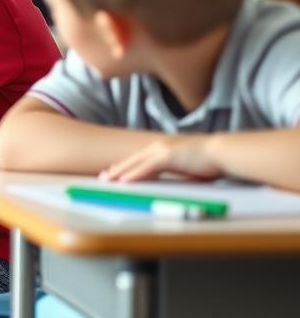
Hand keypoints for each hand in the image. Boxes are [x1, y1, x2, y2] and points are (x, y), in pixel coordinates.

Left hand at [100, 134, 224, 182]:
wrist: (223, 152)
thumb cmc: (211, 160)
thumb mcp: (189, 164)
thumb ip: (178, 169)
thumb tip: (174, 177)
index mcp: (164, 147)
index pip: (140, 158)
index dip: (126, 165)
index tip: (115, 171)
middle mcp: (159, 146)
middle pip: (133, 159)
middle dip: (117, 169)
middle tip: (104, 177)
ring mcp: (162, 150)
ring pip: (135, 163)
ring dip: (120, 172)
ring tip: (107, 180)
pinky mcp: (167, 156)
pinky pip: (145, 168)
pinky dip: (133, 174)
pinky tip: (124, 181)